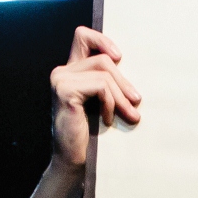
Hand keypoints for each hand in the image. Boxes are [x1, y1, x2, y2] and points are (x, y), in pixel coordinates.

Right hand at [49, 26, 141, 171]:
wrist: (74, 161)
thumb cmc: (92, 136)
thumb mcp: (103, 104)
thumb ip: (109, 84)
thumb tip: (133, 74)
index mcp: (70, 71)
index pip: (83, 36)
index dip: (103, 39)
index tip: (120, 57)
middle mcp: (62, 72)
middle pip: (102, 58)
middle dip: (123, 81)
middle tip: (136, 102)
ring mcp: (60, 80)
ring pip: (104, 73)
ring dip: (121, 96)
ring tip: (130, 115)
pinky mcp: (65, 91)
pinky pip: (100, 86)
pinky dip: (111, 103)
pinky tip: (108, 120)